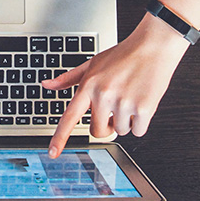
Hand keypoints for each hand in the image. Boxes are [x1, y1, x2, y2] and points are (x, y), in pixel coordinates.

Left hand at [43, 15, 189, 157]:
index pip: (70, 116)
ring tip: (129, 97)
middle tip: (113, 108)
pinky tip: (141, 101)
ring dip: (125, 121)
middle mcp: (103, 95)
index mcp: (89, 85)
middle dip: (105, 125)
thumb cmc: (122, 55)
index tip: (52, 153)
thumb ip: (68, 78)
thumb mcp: (92, 63)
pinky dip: (140, 122)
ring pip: (120, 131)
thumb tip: (47, 85)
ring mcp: (123, 103)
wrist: (152, 47)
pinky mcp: (144, 108)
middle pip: (97, 131)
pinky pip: (138, 131)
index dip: (60, 137)